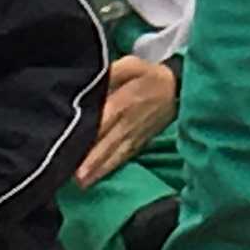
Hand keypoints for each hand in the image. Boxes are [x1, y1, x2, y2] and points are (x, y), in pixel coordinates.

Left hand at [79, 56, 180, 186]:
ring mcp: (134, 136)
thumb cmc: (147, 76)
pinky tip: (96, 179)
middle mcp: (127, 123)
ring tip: (82, 183)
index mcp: (124, 101)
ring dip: (98, 169)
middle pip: (107, 143)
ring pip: (114, 155)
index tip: (73, 143)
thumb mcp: (131, 65)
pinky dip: (109, 169)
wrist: (176, 90)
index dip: (90, 133)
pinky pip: (122, 158)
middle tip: (74, 176)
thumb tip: (92, 82)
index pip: (104, 119)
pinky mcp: (138, 144)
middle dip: (91, 160)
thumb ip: (110, 72)